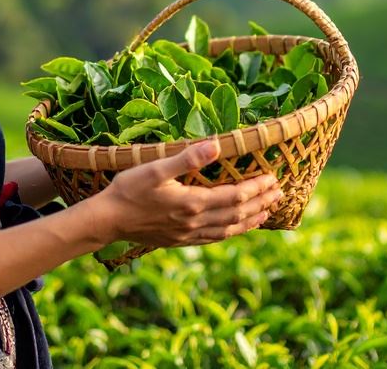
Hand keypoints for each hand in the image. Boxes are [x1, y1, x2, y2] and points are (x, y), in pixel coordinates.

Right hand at [89, 141, 282, 248]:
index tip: (272, 178)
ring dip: (251, 220)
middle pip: (237, 215)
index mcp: (192, 203)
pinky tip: (236, 228)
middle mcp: (194, 223)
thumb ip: (187, 158)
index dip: (256, 188)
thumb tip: (215, 145)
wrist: (107, 220)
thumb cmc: (128, 190)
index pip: (235, 197)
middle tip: (279, 193)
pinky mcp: (180, 240)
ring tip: (268, 211)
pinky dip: (232, 232)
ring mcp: (188, 234)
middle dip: (261, 203)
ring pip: (229, 230)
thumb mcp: (155, 168)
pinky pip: (214, 238)